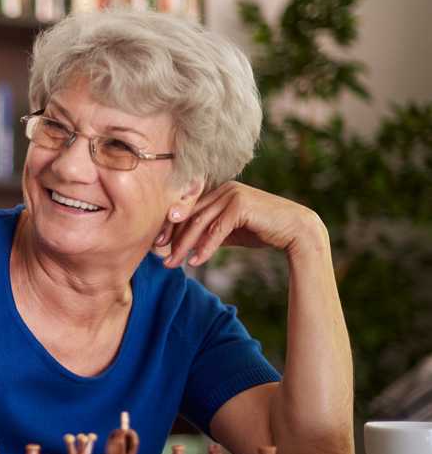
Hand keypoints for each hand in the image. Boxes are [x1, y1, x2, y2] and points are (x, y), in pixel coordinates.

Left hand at [156, 181, 326, 267]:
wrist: (295, 230)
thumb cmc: (262, 231)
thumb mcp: (230, 231)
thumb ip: (209, 232)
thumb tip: (185, 246)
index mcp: (219, 191)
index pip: (187, 209)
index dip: (171, 228)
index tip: (158, 245)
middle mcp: (223, 189)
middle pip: (190, 216)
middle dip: (173, 239)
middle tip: (161, 259)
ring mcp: (232, 194)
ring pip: (200, 223)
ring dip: (184, 246)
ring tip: (173, 264)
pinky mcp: (241, 205)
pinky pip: (216, 230)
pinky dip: (205, 248)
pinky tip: (196, 262)